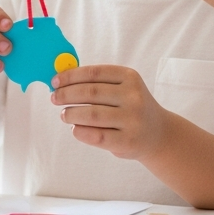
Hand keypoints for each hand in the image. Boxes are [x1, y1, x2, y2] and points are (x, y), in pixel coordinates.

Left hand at [51, 65, 173, 159]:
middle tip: (54, 98)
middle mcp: (133, 97)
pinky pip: (95, 136)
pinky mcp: (127, 141)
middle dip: (67, 95)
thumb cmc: (131, 108)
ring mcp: (132, 120)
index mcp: (130, 77)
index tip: (55, 81)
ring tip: (64, 114)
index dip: (70, 76)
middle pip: (90, 93)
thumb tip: (61, 80)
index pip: (93, 73)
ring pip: (91, 114)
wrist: (158, 134)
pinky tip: (75, 128)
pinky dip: (79, 131)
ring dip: (71, 114)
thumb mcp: (123, 88)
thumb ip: (97, 83)